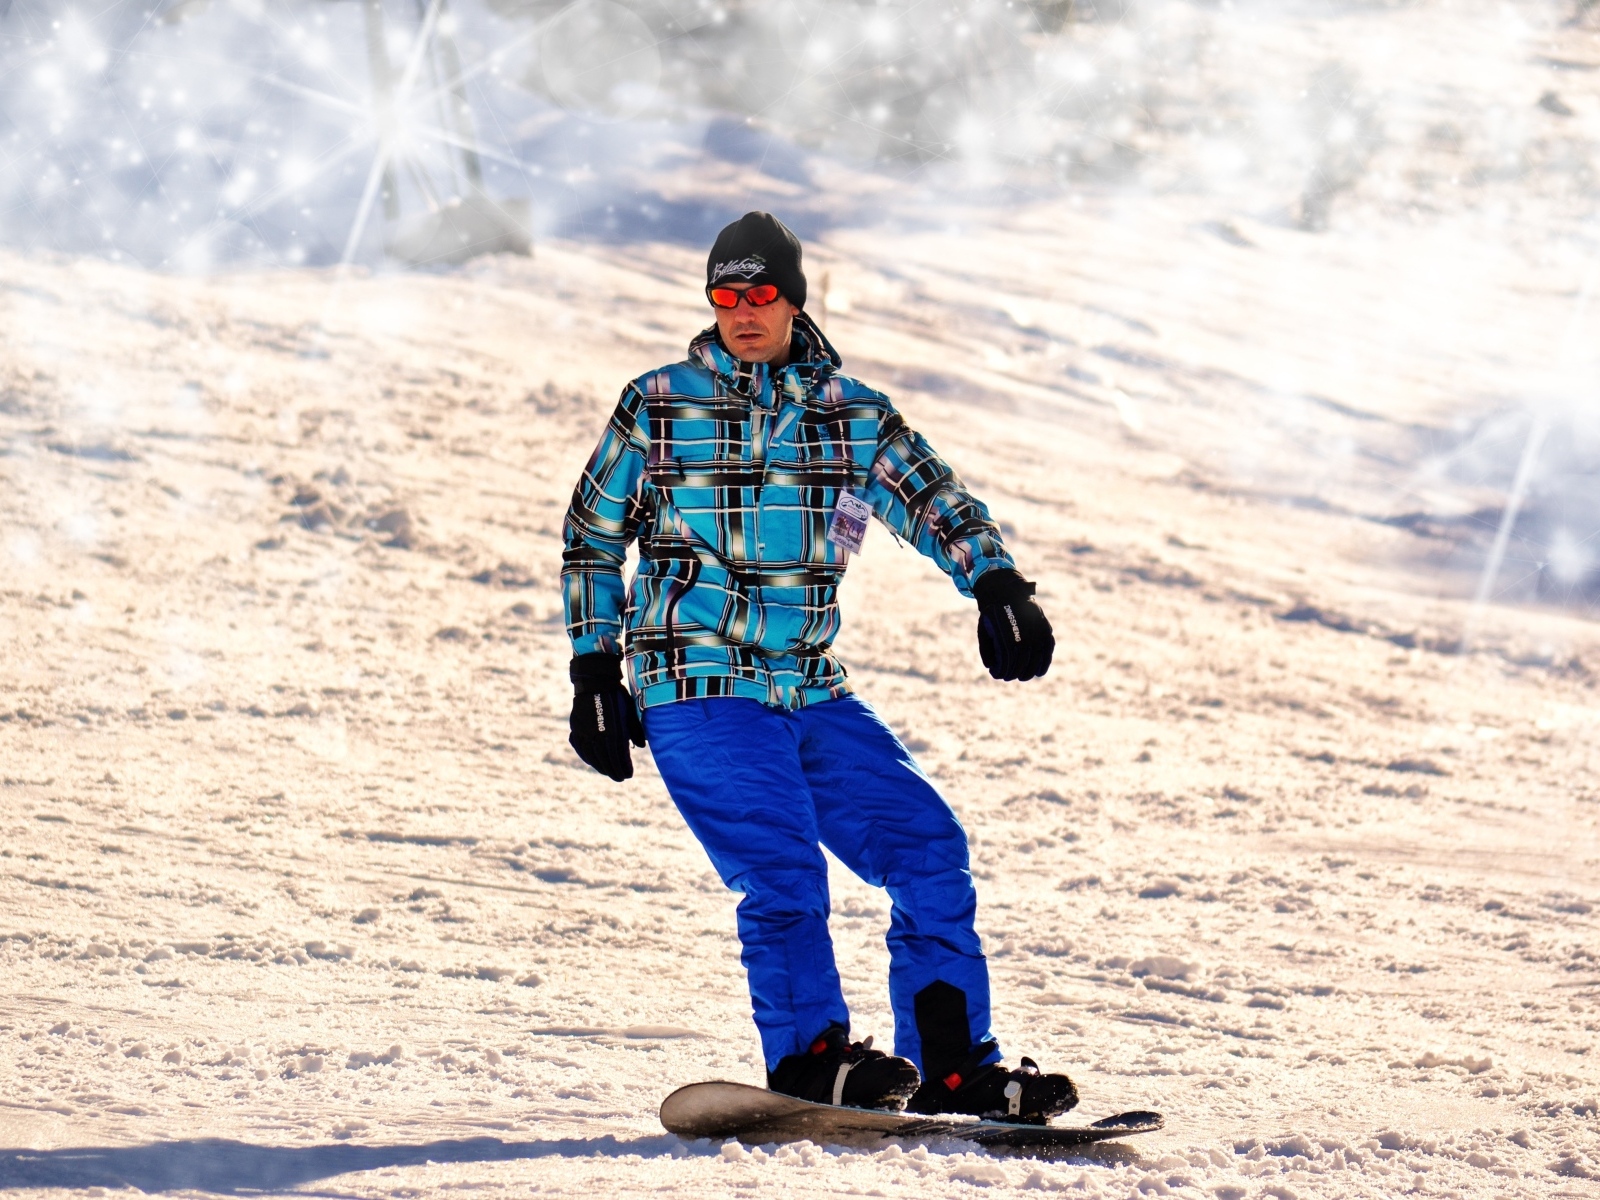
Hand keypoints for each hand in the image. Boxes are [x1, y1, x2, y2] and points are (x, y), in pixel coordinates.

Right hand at [568, 653, 646, 780]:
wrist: (595, 681)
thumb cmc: (617, 696)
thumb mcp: (630, 712)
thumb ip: (635, 731)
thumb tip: (641, 747)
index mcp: (612, 732)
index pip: (618, 756)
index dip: (623, 767)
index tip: (628, 775)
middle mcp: (597, 735)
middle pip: (604, 759)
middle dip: (613, 770)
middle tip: (620, 778)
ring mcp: (584, 732)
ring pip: (591, 756)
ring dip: (599, 766)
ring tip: (607, 771)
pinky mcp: (576, 728)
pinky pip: (580, 747)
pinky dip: (586, 756)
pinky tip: (592, 760)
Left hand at [973, 570, 1053, 681]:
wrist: (1006, 591)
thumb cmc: (992, 614)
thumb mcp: (984, 629)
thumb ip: (986, 648)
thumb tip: (990, 667)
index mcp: (1007, 630)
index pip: (1008, 657)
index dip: (1003, 669)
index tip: (998, 675)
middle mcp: (1024, 629)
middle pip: (1024, 658)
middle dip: (1017, 671)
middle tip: (1011, 677)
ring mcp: (1036, 627)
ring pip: (1038, 654)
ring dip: (1031, 669)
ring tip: (1024, 677)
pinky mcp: (1044, 625)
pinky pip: (1048, 646)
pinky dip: (1045, 660)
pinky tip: (1040, 671)